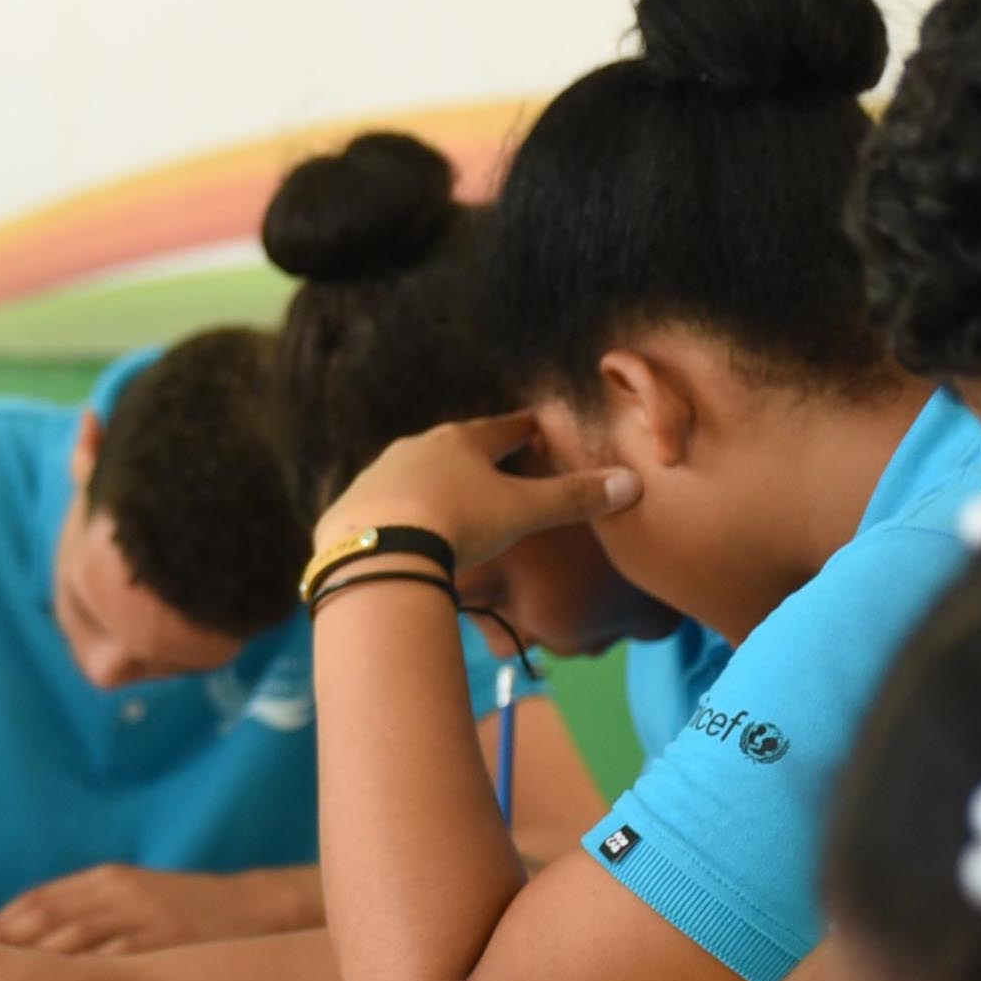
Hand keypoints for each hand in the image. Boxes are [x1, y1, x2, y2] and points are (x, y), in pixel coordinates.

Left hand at [0, 863, 243, 955]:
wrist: (256, 908)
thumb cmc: (186, 913)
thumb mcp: (132, 899)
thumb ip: (84, 917)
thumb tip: (22, 943)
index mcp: (105, 880)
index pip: (37, 903)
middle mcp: (118, 894)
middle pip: (45, 921)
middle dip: (2, 949)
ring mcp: (142, 918)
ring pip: (73, 942)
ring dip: (30, 970)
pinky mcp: (163, 942)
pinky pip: (112, 965)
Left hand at [314, 411, 637, 578]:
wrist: (379, 552)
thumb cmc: (459, 523)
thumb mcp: (523, 512)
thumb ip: (574, 497)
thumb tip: (633, 482)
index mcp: (462, 442)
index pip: (503, 430)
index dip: (522, 432)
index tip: (533, 429)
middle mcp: (415, 449)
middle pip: (452, 447)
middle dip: (471, 455)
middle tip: (487, 462)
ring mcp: (376, 476)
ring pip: (410, 474)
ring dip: (427, 484)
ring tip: (440, 500)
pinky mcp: (348, 509)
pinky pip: (376, 508)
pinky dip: (392, 517)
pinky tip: (396, 532)